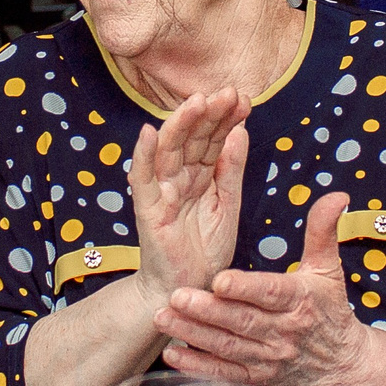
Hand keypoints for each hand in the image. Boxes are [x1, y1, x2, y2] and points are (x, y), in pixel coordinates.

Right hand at [129, 91, 248, 306]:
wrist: (187, 292)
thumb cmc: (205, 250)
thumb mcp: (228, 206)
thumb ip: (232, 170)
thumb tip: (240, 131)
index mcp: (200, 175)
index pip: (212, 139)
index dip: (225, 119)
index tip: (243, 99)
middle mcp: (179, 177)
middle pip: (192, 138)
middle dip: (208, 114)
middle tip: (226, 93)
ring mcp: (161, 191)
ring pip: (169, 151)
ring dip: (181, 124)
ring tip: (197, 102)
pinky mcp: (147, 210)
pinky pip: (142, 180)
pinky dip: (143, 155)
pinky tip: (148, 132)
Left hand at [155, 193, 374, 385]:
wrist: (342, 366)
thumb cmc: (329, 311)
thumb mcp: (329, 270)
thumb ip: (324, 231)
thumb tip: (337, 194)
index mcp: (299, 301)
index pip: (270, 293)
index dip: (245, 288)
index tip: (219, 279)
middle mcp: (283, 332)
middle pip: (241, 321)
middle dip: (207, 310)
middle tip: (176, 295)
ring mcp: (268, 358)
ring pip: (227, 346)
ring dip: (193, 333)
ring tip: (163, 317)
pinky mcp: (256, 378)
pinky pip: (224, 374)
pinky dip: (198, 367)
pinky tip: (172, 355)